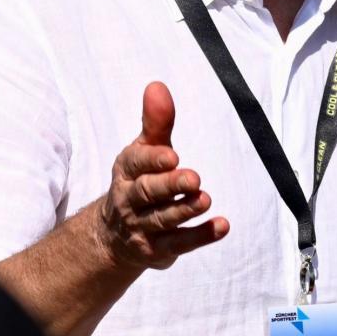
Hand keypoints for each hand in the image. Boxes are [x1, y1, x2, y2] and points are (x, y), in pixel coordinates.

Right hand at [96, 82, 230, 271]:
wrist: (115, 236)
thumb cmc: (138, 181)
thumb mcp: (144, 151)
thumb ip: (156, 122)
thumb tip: (157, 86)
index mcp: (126, 171)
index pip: (136, 164)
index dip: (153, 160)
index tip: (172, 155)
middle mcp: (129, 200)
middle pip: (148, 193)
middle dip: (170, 186)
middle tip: (194, 178)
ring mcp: (141, 227)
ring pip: (163, 219)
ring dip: (185, 210)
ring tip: (205, 199)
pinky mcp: (157, 250)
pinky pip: (179, 243)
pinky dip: (201, 236)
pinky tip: (222, 226)